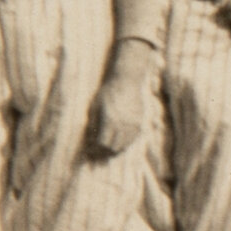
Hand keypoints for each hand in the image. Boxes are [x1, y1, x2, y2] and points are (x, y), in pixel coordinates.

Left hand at [84, 42, 158, 160]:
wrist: (128, 80)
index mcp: (110, 119)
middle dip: (107, 150)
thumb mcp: (96, 103)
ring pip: (126, 144)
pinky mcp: (140, 121)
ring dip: (118, 148)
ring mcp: (133, 124)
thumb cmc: (109, 90)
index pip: (103, 142)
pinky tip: (122, 140)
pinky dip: (127, 142)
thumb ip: (93, 120)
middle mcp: (123, 124)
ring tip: (111, 147)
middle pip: (115, 147)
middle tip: (101, 151)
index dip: (97, 147)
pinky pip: (134, 138)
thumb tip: (90, 136)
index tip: (93, 148)